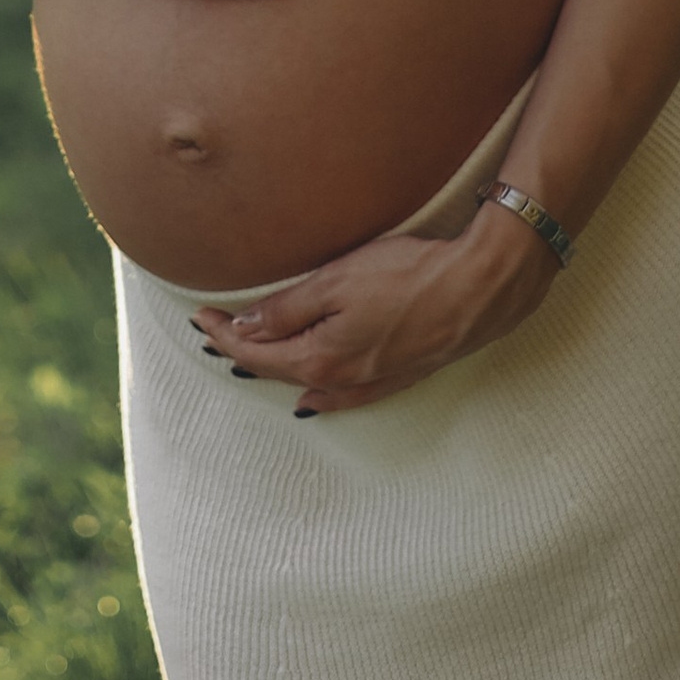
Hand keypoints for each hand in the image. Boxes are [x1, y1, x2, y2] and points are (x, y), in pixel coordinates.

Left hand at [196, 203, 556, 411]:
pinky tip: (312, 402)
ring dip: (277, 372)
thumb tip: (244, 330)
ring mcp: (373, 381)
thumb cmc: (410, 276)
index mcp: (321, 358)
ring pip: (310, 384)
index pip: (257, 352)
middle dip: (243, 352)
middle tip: (214, 333)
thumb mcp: (337, 282)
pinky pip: (346, 398)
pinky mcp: (400, 375)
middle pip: (279, 370)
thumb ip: (287, 308)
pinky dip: (320, 398)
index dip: (224, 335)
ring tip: (249, 361)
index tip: (200, 317)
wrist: (479, 288)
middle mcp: (343, 380)